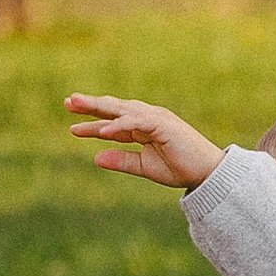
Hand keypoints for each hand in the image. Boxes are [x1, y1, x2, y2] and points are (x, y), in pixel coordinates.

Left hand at [67, 92, 225, 191]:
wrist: (207, 173)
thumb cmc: (179, 168)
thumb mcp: (144, 166)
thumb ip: (122, 161)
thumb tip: (95, 158)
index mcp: (143, 128)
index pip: (113, 123)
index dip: (93, 124)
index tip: (72, 128)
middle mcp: (148, 118)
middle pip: (114, 109)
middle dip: (91, 105)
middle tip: (68, 102)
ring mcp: (156, 119)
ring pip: (122, 110)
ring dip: (99, 107)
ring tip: (78, 105)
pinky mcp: (163, 125)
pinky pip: (137, 123)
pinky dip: (120, 125)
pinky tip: (103, 131)